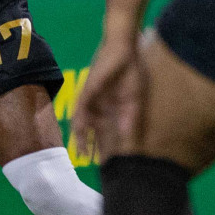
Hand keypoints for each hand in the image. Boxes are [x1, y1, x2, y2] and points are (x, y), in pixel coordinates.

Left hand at [73, 34, 147, 156]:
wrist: (123, 50)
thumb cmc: (132, 73)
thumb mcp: (135, 99)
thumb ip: (131, 119)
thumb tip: (128, 139)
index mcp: (112, 111)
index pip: (108, 133)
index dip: (108, 148)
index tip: (109, 164)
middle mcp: (100, 108)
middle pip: (93, 132)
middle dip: (92, 148)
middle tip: (93, 164)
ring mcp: (92, 101)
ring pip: (83, 124)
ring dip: (82, 139)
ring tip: (83, 154)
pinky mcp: (87, 92)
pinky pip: (80, 111)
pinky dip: (80, 123)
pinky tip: (80, 135)